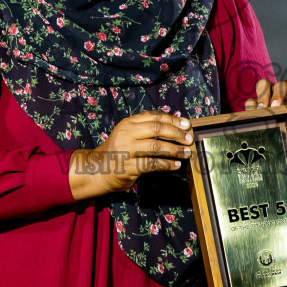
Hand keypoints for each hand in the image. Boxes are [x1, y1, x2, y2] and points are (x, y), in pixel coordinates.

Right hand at [69, 112, 193, 200]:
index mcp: (128, 123)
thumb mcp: (128, 133)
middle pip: (157, 129)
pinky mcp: (130, 166)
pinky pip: (153, 164)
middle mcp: (127, 134)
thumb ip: (145, 128)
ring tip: (187, 152)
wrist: (97, 169)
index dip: (172, 119)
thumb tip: (175, 125)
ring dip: (175, 150)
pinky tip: (176, 165)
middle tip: (189, 138)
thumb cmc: (118, 151)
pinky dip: (167, 164)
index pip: (154, 116)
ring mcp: (128, 150)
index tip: (186, 124)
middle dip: (176, 133)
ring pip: (157, 147)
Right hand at [244, 79, 286, 154]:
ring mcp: (268, 107)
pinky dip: (249, 119)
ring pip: (253, 100)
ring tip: (257, 118)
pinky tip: (254, 125)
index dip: (278, 93)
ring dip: (253, 108)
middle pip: (263, 85)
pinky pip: (250, 116)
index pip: (282, 85)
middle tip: (263, 109)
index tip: (276, 106)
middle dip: (262, 96)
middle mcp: (278, 94)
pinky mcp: (263, 119)